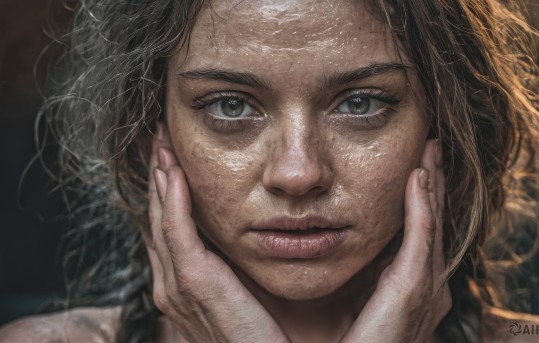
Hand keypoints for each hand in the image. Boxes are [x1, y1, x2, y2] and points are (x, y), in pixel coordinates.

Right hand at [141, 122, 288, 342]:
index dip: (166, 191)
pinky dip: (174, 202)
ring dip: (162, 179)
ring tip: (162, 144)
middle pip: (158, 218)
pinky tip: (175, 174)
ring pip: (162, 220)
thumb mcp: (239, 298)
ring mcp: (178, 285)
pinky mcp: (196, 284)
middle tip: (160, 138)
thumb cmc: (256, 338)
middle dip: (158, 176)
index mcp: (181, 286)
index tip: (170, 157)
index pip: (168, 228)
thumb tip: (244, 240)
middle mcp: (171, 284)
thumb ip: (232, 271)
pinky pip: (178, 234)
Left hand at [341, 139, 451, 342]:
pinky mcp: (410, 294)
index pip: (416, 236)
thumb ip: (345, 276)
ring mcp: (421, 292)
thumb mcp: (345, 305)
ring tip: (428, 152)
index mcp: (403, 292)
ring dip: (431, 188)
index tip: (413, 167)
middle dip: (431, 185)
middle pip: (430, 225)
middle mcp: (420, 290)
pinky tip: (418, 178)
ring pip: (430, 227)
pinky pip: (420, 242)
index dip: (418, 201)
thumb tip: (315, 243)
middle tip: (429, 147)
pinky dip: (422, 209)